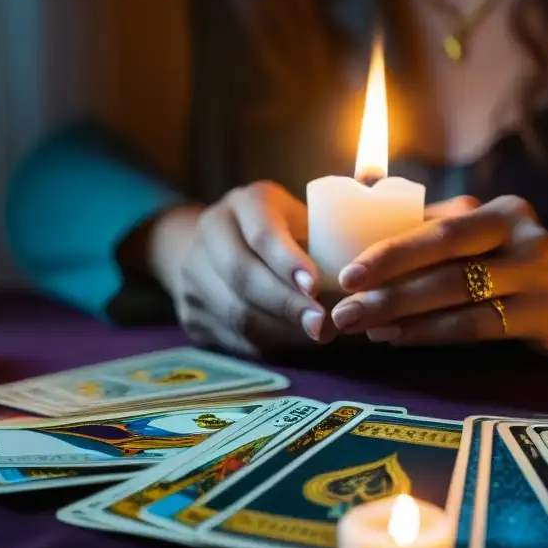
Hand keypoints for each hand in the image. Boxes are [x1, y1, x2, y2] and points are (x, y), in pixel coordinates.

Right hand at [158, 181, 333, 355]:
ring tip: (315, 335)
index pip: (261, 233)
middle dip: (286, 304)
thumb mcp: (303, 223)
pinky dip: (267, 343)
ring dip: (280, 330)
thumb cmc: (284, 233)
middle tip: (321, 324)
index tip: (315, 287)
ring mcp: (192, 273)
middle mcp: (210, 232)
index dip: (287, 262)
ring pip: (236, 312)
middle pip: (243, 275)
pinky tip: (293, 342)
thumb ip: (325, 244)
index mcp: (244, 204)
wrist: (217, 245)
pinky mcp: (190, 311)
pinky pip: (231, 336)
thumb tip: (358, 286)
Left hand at [328, 195, 547, 355]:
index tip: (347, 272)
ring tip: (361, 326)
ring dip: (401, 312)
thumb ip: (446, 238)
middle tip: (344, 307)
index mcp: (502, 212)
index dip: (388, 249)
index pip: (436, 228)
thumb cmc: (528, 268)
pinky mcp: (545, 315)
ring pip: (455, 294)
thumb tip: (368, 248)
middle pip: (443, 257)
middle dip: (386, 282)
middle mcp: (523, 236)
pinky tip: (399, 338)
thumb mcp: (496, 240)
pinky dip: (431, 333)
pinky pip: (476, 326)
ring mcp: (538, 275)